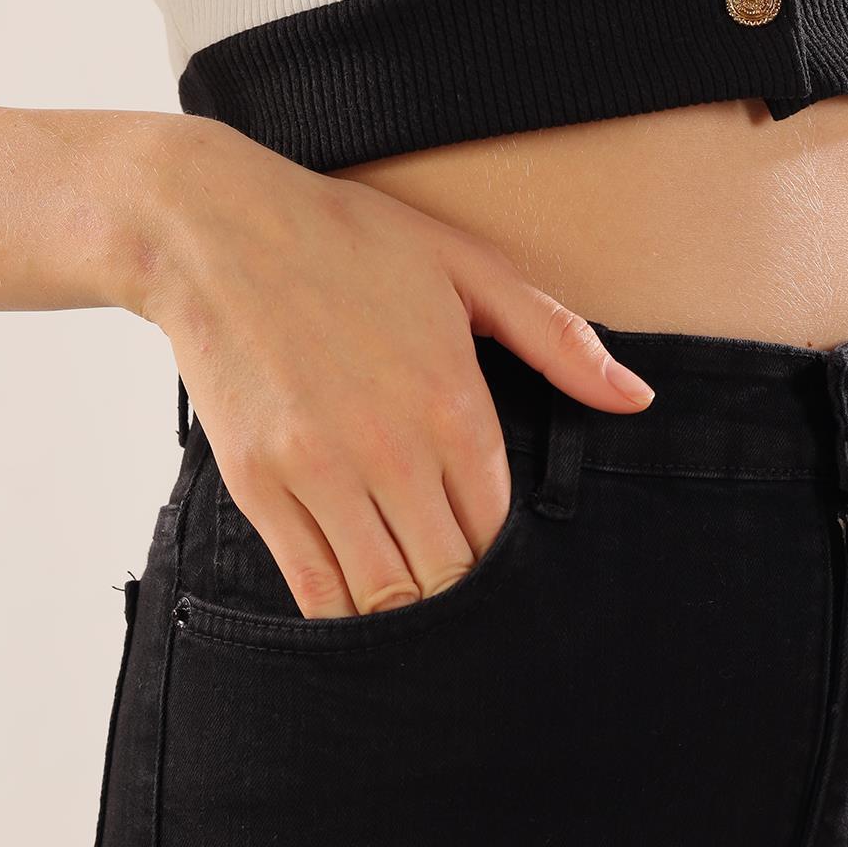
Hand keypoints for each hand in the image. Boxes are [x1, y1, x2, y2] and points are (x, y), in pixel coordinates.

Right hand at [126, 116, 655, 618]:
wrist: (211, 229)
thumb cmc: (346, 243)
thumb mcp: (466, 269)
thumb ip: (557, 340)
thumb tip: (637, 400)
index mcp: (454, 406)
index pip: (498, 532)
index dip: (502, 565)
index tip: (495, 569)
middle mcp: (392, 451)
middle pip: (448, 577)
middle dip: (460, 601)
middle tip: (460, 603)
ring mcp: (321, 473)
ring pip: (384, 597)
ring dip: (406, 617)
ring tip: (415, 614)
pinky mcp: (260, 486)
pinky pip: (314, 589)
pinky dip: (342, 615)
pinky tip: (358, 611)